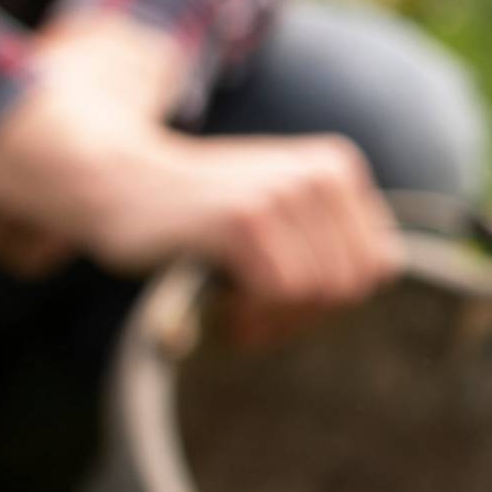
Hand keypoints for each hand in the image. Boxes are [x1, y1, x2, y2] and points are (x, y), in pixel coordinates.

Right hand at [0, 16, 402, 316]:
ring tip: (232, 312)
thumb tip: (379, 281)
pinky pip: (281, 296)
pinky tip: (220, 308)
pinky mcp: (245, 219)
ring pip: (319, 297)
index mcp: (337, 168)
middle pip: (350, 289)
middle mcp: (320, 174)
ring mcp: (283, 193)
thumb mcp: (274, 208)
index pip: (375, 269)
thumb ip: (325, 239)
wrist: (112, 179)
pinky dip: (251, 318)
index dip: (329, 303)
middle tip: (248, 317)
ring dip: (273, 323)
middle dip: (301, 319)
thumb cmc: (193, 212)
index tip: (278, 303)